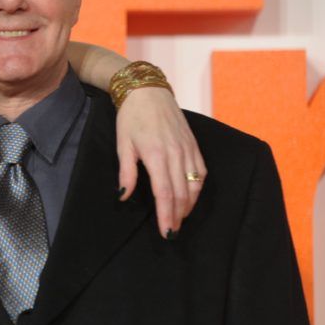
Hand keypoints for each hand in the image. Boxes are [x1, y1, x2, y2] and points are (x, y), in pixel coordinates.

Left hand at [115, 87, 205, 236]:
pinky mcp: (194, 144)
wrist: (148, 91)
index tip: (167, 232)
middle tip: (172, 233)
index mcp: (156, 155)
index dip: (167, 215)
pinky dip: (198, 188)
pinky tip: (191, 197)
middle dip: (178, 216)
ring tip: (180, 219)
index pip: (165, 193)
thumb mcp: (122, 144)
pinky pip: (201, 171)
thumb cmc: (131, 118)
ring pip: (195, 184)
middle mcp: (176, 153)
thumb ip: (126, 172)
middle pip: (182, 193)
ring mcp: (188, 148)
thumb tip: (123, 195)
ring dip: (189, 205)